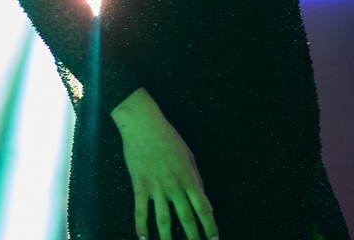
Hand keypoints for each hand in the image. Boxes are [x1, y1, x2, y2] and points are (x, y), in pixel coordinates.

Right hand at [111, 89, 219, 239]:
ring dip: (167, 237)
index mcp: (188, 177)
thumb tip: (207, 203)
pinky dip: (141, 226)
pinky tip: (143, 239)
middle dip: (193, 236)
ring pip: (163, 218)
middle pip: (186, 216)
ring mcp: (156, 186)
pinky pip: (140, 210)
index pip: (203, 206)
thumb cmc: (168, 138)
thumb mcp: (189, 156)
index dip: (210, 225)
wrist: (144, 125)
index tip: (214, 238)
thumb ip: (197, 180)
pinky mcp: (139, 185)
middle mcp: (174, 185)